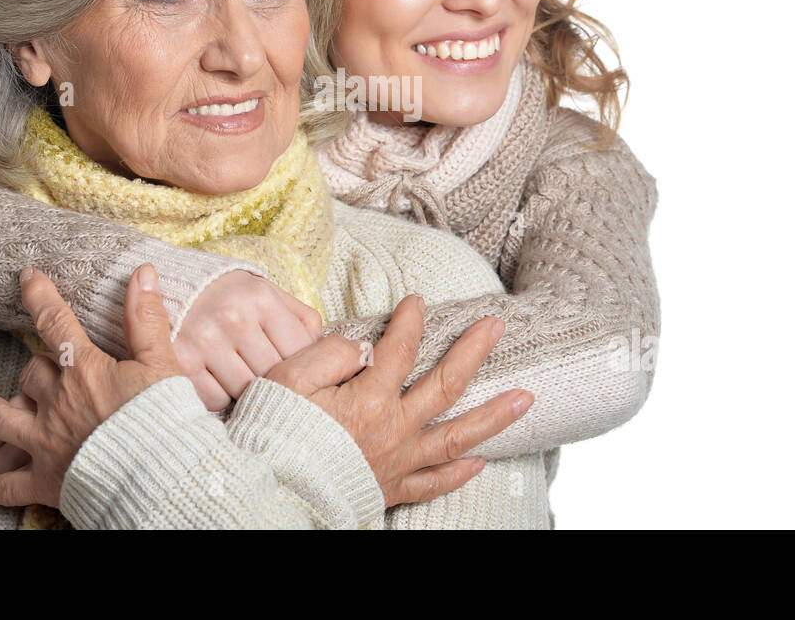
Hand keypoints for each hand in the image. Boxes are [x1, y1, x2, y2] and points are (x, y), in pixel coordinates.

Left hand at [0, 270, 322, 472]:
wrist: (158, 476)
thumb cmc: (163, 419)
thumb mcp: (162, 363)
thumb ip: (146, 319)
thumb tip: (143, 272)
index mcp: (84, 370)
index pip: (55, 321)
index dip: (39, 295)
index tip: (27, 277)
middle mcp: (57, 401)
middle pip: (29, 372)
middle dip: (32, 366)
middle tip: (40, 368)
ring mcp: (46, 442)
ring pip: (0, 419)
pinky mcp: (45, 480)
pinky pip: (7, 484)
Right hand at [174, 270, 321, 410]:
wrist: (175, 285)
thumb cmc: (231, 296)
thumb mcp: (268, 293)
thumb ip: (301, 319)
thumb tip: (325, 351)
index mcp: (261, 299)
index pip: (299, 352)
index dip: (301, 368)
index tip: (295, 372)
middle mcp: (233, 318)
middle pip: (273, 376)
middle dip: (275, 383)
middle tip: (270, 382)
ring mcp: (204, 340)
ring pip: (245, 393)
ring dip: (248, 394)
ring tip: (244, 380)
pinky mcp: (181, 361)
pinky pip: (214, 400)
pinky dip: (220, 398)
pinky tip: (219, 382)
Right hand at [264, 295, 533, 507]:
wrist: (268, 492)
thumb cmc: (272, 432)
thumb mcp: (290, 377)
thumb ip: (331, 352)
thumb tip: (364, 347)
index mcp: (368, 397)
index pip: (401, 347)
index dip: (412, 320)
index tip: (418, 301)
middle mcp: (393, 429)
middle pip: (446, 385)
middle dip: (474, 352)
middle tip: (498, 326)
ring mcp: (396, 462)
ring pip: (456, 437)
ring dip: (495, 415)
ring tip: (525, 398)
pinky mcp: (390, 489)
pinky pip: (433, 483)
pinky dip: (459, 472)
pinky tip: (480, 461)